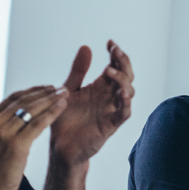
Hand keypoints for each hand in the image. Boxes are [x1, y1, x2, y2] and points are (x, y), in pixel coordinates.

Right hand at [0, 85, 68, 189]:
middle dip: (45, 92)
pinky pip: (38, 123)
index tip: (47, 88)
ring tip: (65, 93)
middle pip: (24, 100)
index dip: (33, 91)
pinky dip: (52, 113)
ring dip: (51, 99)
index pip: (13, 98)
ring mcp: (4, 132)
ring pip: (32, 109)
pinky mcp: (16, 144)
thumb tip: (14, 120)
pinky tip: (62, 107)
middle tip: (61, 88)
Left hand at [50, 41, 134, 165]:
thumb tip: (86, 47)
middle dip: (123, 62)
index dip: (116, 54)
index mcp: (100, 87)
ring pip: (129, 92)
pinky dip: (126, 102)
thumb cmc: (65, 119)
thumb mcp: (69, 90)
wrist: (59, 146)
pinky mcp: (110, 125)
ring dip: (122, 80)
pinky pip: (124, 112)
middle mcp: (109, 96)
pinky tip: (121, 92)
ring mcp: (111, 110)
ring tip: (108, 72)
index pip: (115, 66)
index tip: (110, 43)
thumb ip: (78, 71)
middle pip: (126, 76)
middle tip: (114, 51)